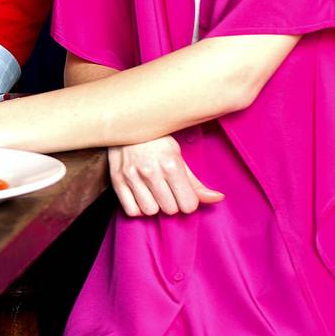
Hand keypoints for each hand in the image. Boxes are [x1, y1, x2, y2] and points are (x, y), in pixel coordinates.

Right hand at [108, 136, 223, 216]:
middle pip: (170, 209)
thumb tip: (217, 198)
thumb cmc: (156, 141)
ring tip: (154, 193)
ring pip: (150, 211)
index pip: (188, 204)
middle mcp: (151, 172)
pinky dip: (138, 208)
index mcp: (171, 165)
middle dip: (172, 203)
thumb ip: (196, 182)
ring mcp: (132, 176)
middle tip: (168, 191)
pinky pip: (131, 210)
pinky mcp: (117, 180)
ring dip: (154, 206)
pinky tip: (141, 196)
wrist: (126, 124)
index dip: (188, 202)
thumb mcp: (178, 157)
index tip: (183, 194)